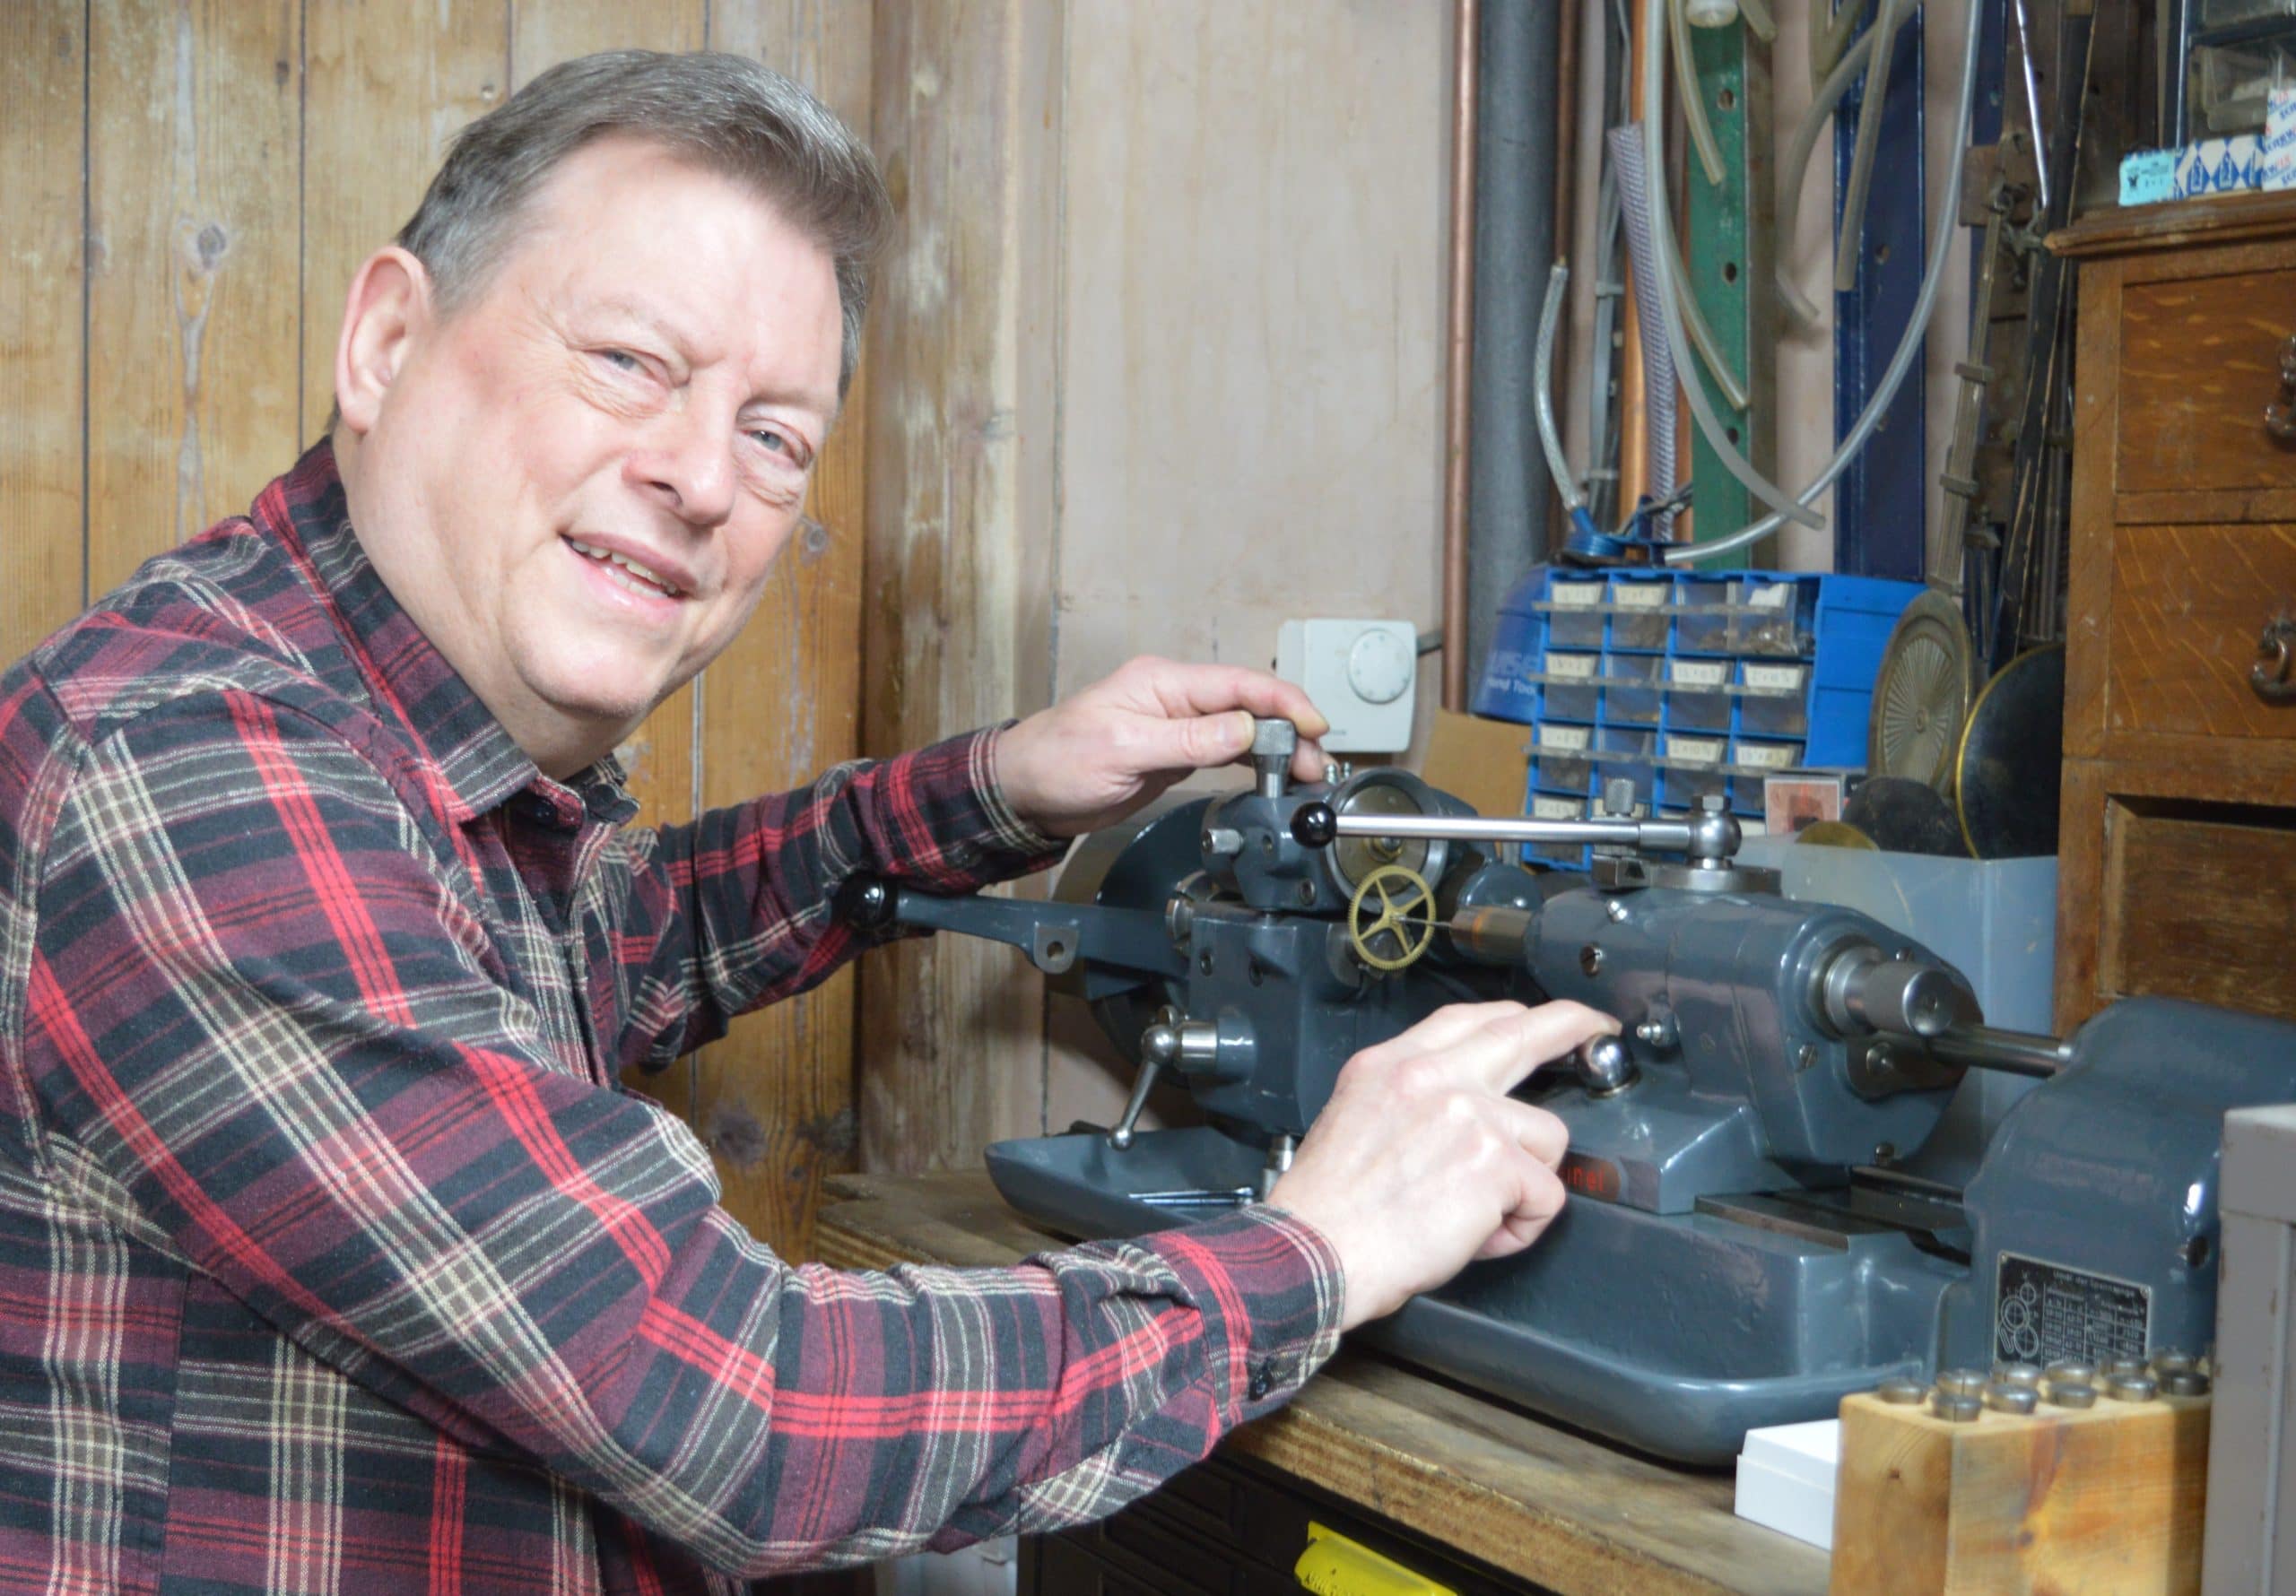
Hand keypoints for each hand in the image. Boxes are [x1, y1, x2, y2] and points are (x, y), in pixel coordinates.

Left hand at [993, 657, 1331, 838]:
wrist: (1025, 791)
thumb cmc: (1057, 761)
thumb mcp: (1123, 750)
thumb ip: (1187, 741)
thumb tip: (1244, 730)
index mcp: (1163, 683)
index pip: (1238, 684)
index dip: (1282, 702)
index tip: (1313, 725)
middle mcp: (1175, 699)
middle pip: (1249, 705)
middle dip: (1289, 730)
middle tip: (1316, 765)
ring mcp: (1178, 726)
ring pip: (1243, 729)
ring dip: (1277, 749)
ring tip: (1306, 774)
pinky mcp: (1176, 753)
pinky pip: (1227, 751)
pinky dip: (1255, 763)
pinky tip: (1274, 776)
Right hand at [1267, 1000, 1618, 1330]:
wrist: (1316, 1251)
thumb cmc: (1327, 1210)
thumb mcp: (1350, 1120)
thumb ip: (1405, 1102)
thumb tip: (1450, 1117)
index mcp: (1389, 1065)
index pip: (1464, 1020)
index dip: (1510, 1018)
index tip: (1535, 1020)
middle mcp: (1432, 1077)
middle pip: (1523, 1032)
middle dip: (1572, 1024)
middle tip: (1596, 1028)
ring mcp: (1470, 1114)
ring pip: (1547, 1136)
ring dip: (1526, 1182)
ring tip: (1477, 1215)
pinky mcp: (1496, 1161)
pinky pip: (1546, 1196)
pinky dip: (1520, 1228)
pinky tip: (1477, 1238)